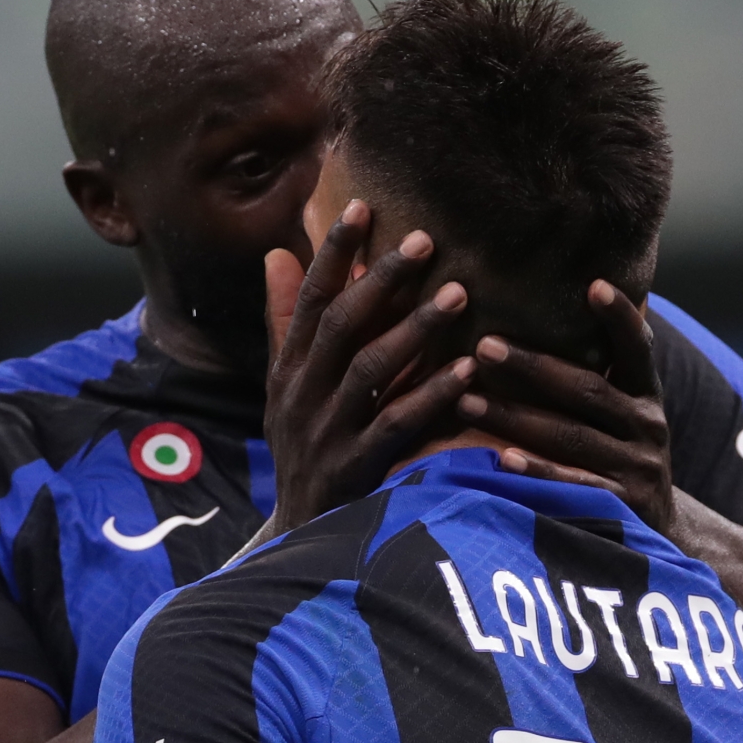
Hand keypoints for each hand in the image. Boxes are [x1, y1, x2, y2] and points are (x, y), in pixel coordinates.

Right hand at [263, 202, 474, 533]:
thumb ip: (285, 324)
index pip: (309, 300)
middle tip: (425, 240)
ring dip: (415, 329)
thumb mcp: (283, 389)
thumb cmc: (303, 451)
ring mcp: (328, 433)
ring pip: (370, 370)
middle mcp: (302, 396)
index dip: (333, 252)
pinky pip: (397, 426)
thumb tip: (277, 254)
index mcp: (287, 371)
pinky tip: (466, 373)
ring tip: (459, 294)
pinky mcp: (355, 469)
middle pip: (341, 325)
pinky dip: (432, 397)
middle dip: (381, 279)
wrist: (298, 535)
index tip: (362, 207)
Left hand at [452, 280, 673, 534]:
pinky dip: (539, 471)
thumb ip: (605, 372)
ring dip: (516, 418)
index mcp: (647, 396)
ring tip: (467, 402)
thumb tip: (571, 303)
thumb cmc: (623, 458)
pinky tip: (503, 459)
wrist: (661, 534)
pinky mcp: (622, 508)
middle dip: (532, 367)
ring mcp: (637, 469)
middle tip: (484, 345)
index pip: (638, 348)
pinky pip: (574, 485)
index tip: (593, 284)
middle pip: (587, 390)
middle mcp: (648, 427)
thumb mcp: (626, 414)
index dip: (620, 317)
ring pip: (571, 437)